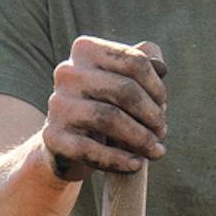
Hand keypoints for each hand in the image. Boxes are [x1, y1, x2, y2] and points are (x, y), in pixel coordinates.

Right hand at [41, 37, 166, 181]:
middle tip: (162, 131)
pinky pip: (90, 149)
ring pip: (109, 118)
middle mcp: (68, 72)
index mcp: (86, 50)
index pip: (134, 61)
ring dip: (140, 138)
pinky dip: (119, 160)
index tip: (163, 105)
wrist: (68, 141)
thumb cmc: (104, 105)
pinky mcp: (53, 136)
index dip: (157, 87)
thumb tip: (161, 66)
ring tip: (156, 150)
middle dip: (152, 114)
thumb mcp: (122, 80)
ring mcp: (58, 104)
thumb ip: (142, 66)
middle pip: (124, 90)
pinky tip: (135, 164)